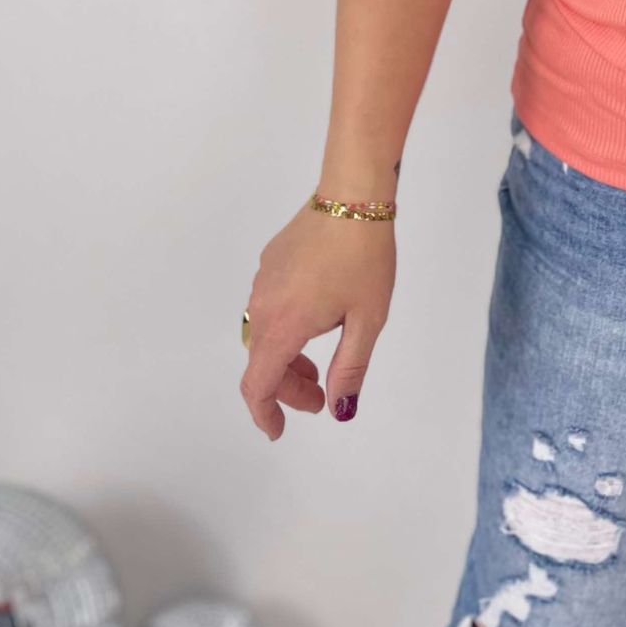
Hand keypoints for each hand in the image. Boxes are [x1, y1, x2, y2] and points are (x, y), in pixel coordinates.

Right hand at [239, 199, 395, 440]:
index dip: (265, 414)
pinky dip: (284, 328)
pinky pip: (267, 308)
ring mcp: (262, 281)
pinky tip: (316, 320)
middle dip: (287, 387)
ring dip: (286, 357)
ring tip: (318, 363)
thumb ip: (350, 368)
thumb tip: (339, 409)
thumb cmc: (365, 258)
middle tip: (321, 396)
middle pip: (261, 362)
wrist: (353, 195)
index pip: (258, 385)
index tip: (279, 431)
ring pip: (263, 335)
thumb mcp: (368, 320)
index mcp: (282, 325)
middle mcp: (262, 305)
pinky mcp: (268, 262)